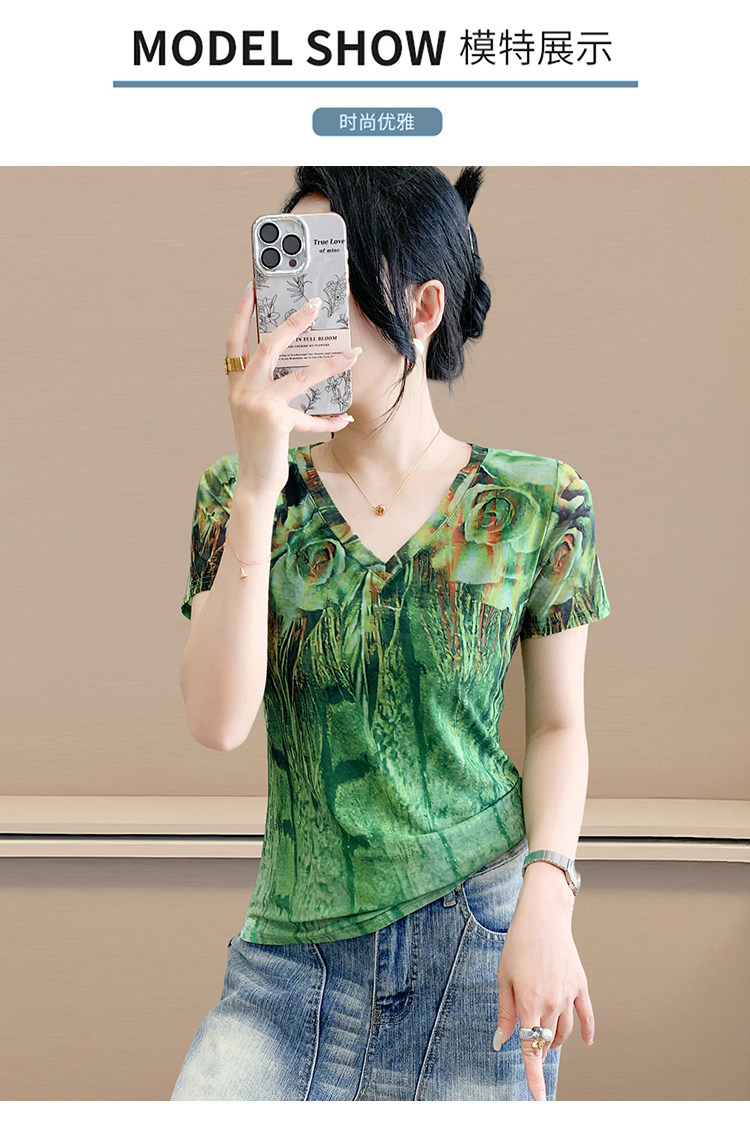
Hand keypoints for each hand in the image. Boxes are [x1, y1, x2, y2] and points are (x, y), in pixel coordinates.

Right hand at [225, 281, 360, 498]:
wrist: (254, 481)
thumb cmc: (261, 447)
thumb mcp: (258, 413)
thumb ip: (270, 390)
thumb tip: (301, 365)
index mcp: (236, 385)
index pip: (234, 340)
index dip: (240, 313)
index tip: (250, 288)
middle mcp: (242, 390)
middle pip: (269, 346)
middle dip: (293, 322)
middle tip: (315, 305)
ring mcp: (257, 404)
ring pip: (300, 375)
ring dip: (330, 365)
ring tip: (352, 355)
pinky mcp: (275, 420)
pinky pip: (311, 415)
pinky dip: (330, 418)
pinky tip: (346, 417)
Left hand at [493, 903, 594, 1101]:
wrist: (543, 916)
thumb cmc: (518, 944)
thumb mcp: (503, 977)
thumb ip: (504, 1012)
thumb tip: (501, 1041)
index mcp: (529, 1003)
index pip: (530, 1049)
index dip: (533, 1077)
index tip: (538, 1100)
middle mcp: (551, 1002)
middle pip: (546, 1040)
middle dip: (538, 1049)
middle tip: (530, 1048)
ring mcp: (568, 994)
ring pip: (564, 1031)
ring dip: (555, 1041)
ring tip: (545, 1040)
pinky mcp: (580, 985)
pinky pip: (586, 1015)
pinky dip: (586, 1031)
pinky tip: (585, 1042)